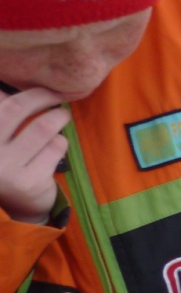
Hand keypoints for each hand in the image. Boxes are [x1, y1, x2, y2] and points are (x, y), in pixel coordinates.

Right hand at [0, 87, 68, 223]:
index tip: (40, 85)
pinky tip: (57, 144)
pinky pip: (55, 147)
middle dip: (42, 97)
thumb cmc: (7, 162)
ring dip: (58, 118)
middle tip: (56, 96)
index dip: (22, 91)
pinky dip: (60, 141)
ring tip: (62, 116)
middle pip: (16, 108)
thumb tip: (10, 85)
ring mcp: (5, 167)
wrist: (15, 208)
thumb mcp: (2, 138)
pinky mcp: (28, 181)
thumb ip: (3, 112)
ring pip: (42, 127)